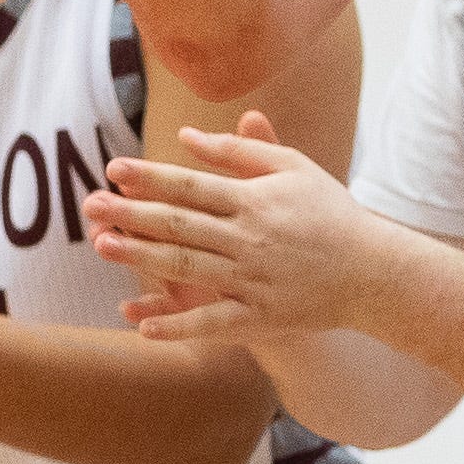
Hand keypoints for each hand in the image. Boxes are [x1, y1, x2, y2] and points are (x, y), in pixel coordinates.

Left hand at [86, 115, 386, 343]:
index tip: (114, 169)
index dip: (151, 177)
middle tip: (90, 206)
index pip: (192, 186)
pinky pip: (212, 323)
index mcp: (256, 200)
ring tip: (103, 246)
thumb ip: (241, 150)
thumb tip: (188, 136)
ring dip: (142, 259)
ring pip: (188, 268)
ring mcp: (253, 280)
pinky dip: (177, 327)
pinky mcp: (260, 316)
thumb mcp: (293, 169)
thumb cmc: (329, 213)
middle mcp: (250, 239)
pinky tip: (141, 326)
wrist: (373, 272)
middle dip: (132, 215)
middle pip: (180, 225)